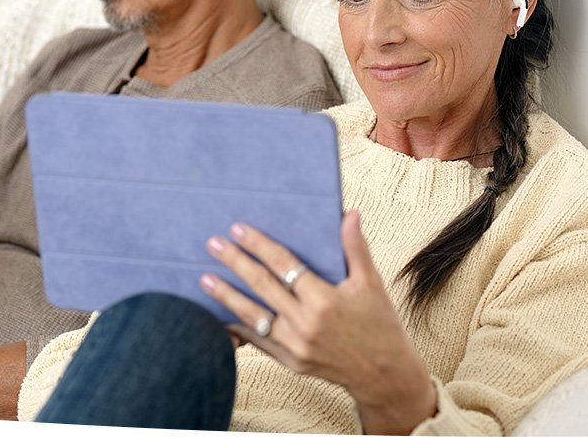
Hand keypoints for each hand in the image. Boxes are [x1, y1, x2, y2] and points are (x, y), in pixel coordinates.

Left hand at [200, 211, 436, 433]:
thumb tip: (349, 214)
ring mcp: (294, 345)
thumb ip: (355, 248)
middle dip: (235, 262)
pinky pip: (257, 341)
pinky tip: (220, 315)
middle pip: (262, 286)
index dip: (260, 245)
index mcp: (325, 299)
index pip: (284, 264)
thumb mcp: (372, 283)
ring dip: (226, 295)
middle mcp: (306, 323)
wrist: (383, 373)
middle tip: (213, 244)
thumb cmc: (380, 324)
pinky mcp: (290, 362)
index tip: (239, 229)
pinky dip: (238, 327)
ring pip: (253, 315)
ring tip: (205, 279)